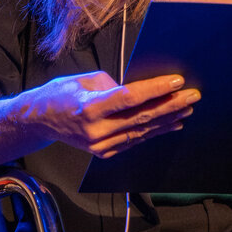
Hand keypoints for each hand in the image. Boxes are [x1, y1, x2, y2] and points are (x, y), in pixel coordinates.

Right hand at [21, 71, 199, 158]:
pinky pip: (135, 140)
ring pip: (142, 131)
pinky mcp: (104, 152)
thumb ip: (114, 86)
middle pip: (141, 117)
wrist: (40, 120)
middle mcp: (96, 130)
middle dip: (170, 105)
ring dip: (168, 120)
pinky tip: (172, 124)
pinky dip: (155, 132)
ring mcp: (100, 145)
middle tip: (192, 95)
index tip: (177, 80)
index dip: (156, 89)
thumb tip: (140, 91)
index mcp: (89, 107)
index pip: (130, 97)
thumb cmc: (62, 93)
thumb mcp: (86, 79)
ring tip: (188, 109)